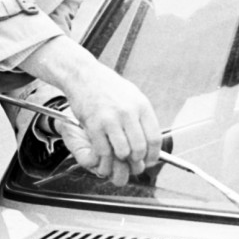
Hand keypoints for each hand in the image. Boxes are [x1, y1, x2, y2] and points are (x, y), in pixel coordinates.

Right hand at [22, 39, 160, 186]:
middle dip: (136, 161)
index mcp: (141, 105)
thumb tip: (152, 142)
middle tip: (132, 163)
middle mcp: (128, 112)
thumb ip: (143, 117)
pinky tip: (104, 157)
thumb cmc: (108, 86)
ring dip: (120, 161)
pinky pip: (103, 151)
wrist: (84, 75)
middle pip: (139, 148)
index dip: (153, 155)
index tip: (149, 161)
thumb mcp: (133, 96)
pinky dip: (104, 159)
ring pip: (123, 152)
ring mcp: (110, 119)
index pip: (154, 138)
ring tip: (117, 159)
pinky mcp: (94, 125)